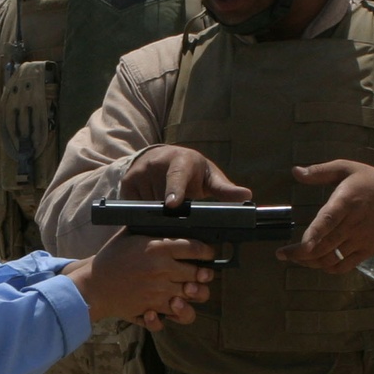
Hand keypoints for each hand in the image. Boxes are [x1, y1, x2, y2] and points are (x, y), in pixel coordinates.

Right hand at [64, 230, 215, 328]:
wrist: (93, 286)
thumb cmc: (111, 259)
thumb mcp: (128, 235)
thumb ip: (149, 228)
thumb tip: (165, 218)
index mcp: (158, 248)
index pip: (195, 248)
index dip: (207, 251)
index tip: (208, 253)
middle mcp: (163, 270)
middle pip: (200, 273)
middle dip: (204, 273)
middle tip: (201, 273)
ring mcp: (159, 292)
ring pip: (193, 296)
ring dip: (196, 293)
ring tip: (189, 290)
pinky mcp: (153, 309)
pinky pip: (176, 315)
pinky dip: (178, 314)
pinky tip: (173, 307)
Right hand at [121, 144, 251, 206]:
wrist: (161, 158)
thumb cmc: (191, 170)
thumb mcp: (208, 176)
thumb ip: (224, 189)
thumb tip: (246, 196)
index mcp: (180, 160)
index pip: (176, 177)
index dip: (175, 191)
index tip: (173, 204)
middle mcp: (156, 164)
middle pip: (163, 200)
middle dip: (172, 213)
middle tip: (180, 214)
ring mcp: (139, 174)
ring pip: (149, 207)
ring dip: (159, 215)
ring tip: (167, 210)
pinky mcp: (127, 184)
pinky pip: (136, 208)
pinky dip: (145, 214)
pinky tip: (154, 209)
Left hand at [276, 160, 373, 271]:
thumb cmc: (371, 181)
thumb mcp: (347, 168)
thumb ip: (320, 171)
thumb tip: (295, 171)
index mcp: (347, 201)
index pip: (328, 220)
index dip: (314, 234)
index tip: (301, 245)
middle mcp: (353, 223)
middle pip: (324, 246)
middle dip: (299, 254)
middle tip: (282, 255)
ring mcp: (361, 239)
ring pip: (331, 259)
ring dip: (310, 262)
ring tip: (296, 257)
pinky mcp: (367, 250)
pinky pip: (343, 266)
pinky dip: (327, 268)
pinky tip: (316, 262)